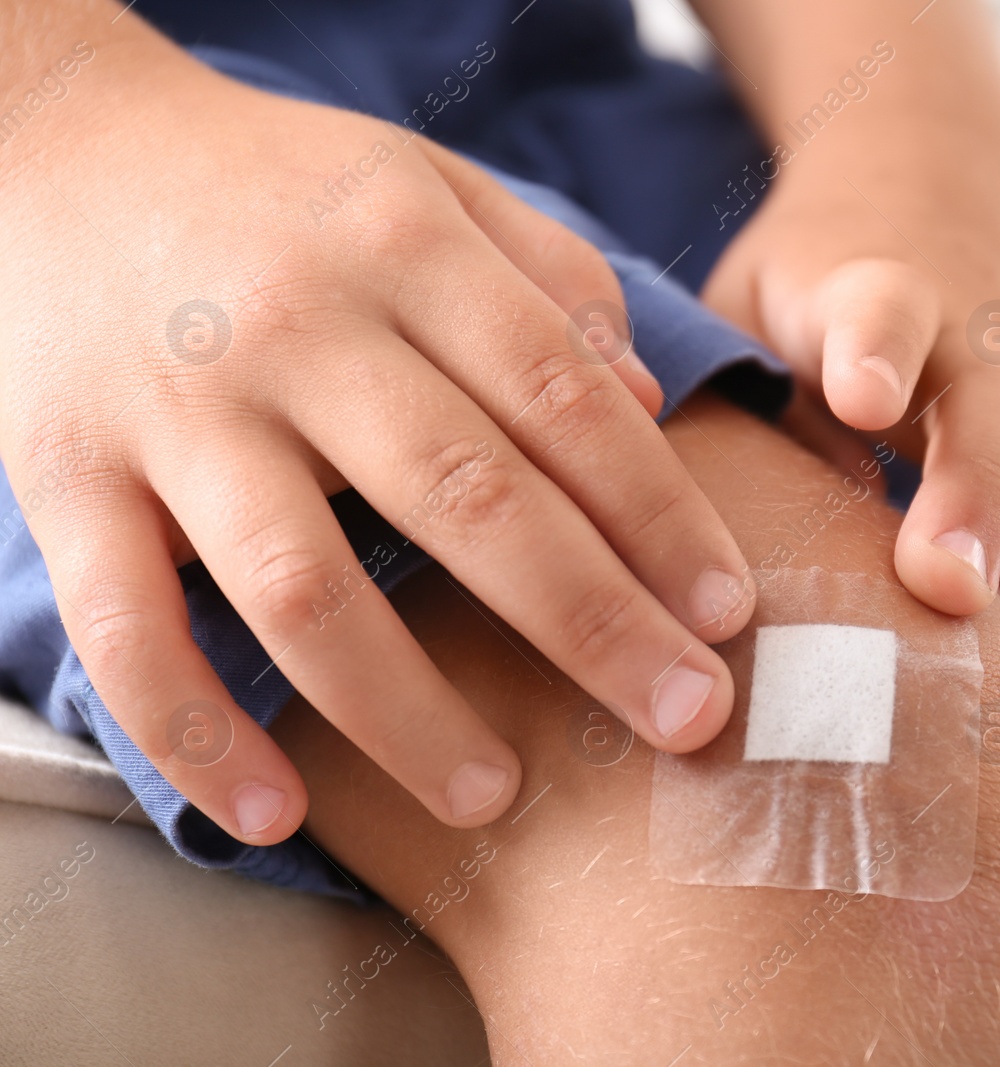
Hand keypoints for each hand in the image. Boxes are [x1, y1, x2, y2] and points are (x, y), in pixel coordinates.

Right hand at [0, 13, 754, 844]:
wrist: (54, 147)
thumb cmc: (283, 192)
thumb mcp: (429, 186)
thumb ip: (548, 280)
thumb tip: (648, 406)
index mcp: (403, 247)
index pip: (561, 396)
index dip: (658, 512)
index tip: (731, 610)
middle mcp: (294, 327)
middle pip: (468, 498)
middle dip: (591, 624)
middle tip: (686, 719)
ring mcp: (172, 410)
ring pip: (303, 589)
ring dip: (409, 712)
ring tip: (496, 798)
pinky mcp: (63, 478)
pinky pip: (126, 631)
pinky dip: (196, 734)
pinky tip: (276, 814)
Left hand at [701, 140, 999, 704]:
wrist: (938, 184)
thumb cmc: (812, 285)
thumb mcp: (747, 314)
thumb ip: (748, 417)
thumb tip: (744, 576)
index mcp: (878, 293)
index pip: (884, 313)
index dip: (875, 352)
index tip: (860, 396)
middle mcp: (995, 349)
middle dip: (980, 524)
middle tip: (937, 602)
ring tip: (953, 698)